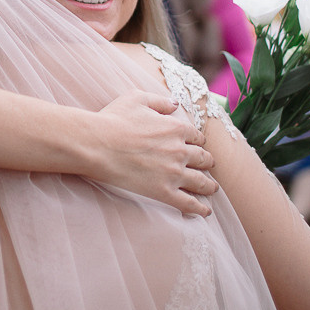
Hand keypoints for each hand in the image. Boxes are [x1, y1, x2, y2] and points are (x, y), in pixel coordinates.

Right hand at [92, 90, 216, 216]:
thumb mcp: (136, 98)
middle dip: (208, 162)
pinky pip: (188, 203)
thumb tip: (174, 103)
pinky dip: (200, 208)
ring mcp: (174, 173)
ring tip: (212, 189)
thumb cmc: (113, 119)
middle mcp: (180, 150)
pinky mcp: (164, 192)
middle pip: (203, 159)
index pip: (196, 137)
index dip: (198, 141)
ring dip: (209, 185)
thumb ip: (159, 100)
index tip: (197, 145)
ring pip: (200, 182)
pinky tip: (205, 211)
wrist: (97, 144)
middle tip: (209, 166)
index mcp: (176, 128)